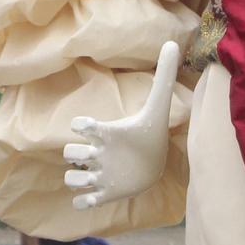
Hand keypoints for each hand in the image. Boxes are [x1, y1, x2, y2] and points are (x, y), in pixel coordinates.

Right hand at [62, 40, 179, 209]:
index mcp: (107, 133)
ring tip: (92, 179)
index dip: (82, 125)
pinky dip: (82, 202)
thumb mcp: (158, 105)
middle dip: (75, 154)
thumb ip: (164, 75)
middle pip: (70, 152)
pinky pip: (82, 201)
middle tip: (92, 155)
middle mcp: (98, 154)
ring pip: (72, 178)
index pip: (83, 126)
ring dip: (76, 179)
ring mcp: (100, 174)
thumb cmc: (150, 132)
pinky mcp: (105, 193)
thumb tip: (173, 42)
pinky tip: (94, 198)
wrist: (154, 163)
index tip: (88, 126)